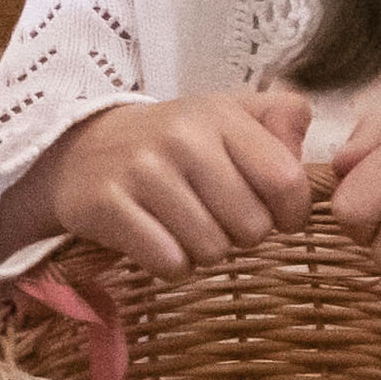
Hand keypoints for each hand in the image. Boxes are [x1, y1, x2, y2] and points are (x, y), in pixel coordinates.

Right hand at [30, 91, 314, 271]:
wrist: (81, 148)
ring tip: (185, 225)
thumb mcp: (228, 116)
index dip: (292, 212)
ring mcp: (141, 171)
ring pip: (212, 250)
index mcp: (220, 115)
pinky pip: (170, 263)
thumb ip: (280, 119)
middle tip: (217, 217)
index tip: (278, 216)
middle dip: (243, 235)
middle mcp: (181, 138)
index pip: (286, 180)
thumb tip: (299, 148)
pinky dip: (170, 264)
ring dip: (205, 251)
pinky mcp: (107, 205)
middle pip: (252, 226)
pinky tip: (158, 239)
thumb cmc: (174, 141)